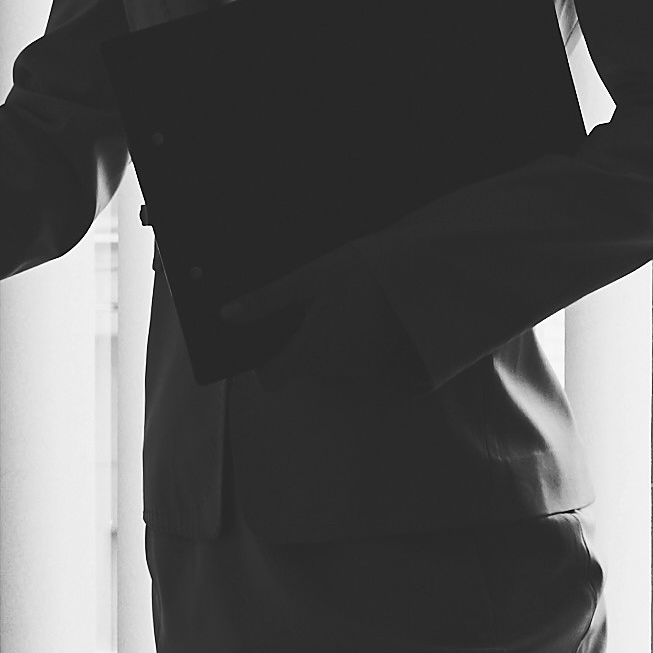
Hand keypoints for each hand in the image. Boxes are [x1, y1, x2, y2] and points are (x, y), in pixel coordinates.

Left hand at [216, 240, 425, 388]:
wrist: (425, 276)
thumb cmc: (362, 273)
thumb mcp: (309, 277)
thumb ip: (267, 298)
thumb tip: (227, 316)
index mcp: (311, 351)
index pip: (271, 380)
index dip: (262, 363)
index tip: (266, 338)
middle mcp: (335, 369)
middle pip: (302, 367)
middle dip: (297, 341)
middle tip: (303, 305)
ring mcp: (363, 368)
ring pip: (330, 360)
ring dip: (327, 337)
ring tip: (335, 299)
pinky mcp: (386, 361)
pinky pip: (356, 355)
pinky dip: (352, 337)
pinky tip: (358, 308)